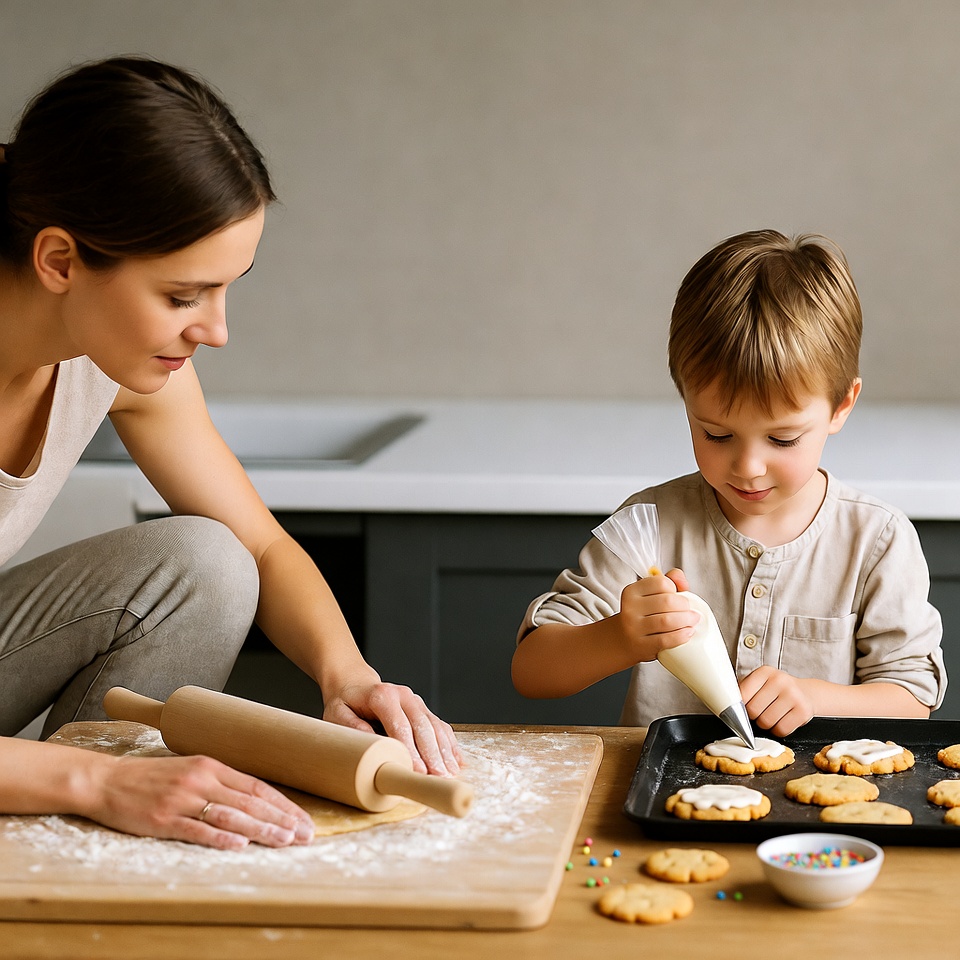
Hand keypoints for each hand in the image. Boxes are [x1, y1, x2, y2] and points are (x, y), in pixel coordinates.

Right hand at [85, 753, 315, 849]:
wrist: (107, 781)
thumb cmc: (151, 778)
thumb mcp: (190, 770)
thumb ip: (219, 783)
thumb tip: (254, 802)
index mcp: (212, 766)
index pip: (257, 786)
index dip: (283, 804)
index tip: (303, 819)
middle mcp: (202, 780)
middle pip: (251, 801)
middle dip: (282, 819)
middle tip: (306, 834)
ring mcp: (183, 799)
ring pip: (231, 815)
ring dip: (261, 829)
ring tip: (285, 840)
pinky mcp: (164, 819)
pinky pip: (197, 829)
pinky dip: (221, 837)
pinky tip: (240, 845)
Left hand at [323, 680, 462, 777]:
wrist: (355, 682)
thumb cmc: (345, 702)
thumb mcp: (337, 714)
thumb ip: (352, 728)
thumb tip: (372, 747)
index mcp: (382, 695)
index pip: (400, 725)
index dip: (411, 750)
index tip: (418, 770)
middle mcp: (403, 695)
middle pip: (423, 726)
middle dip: (432, 754)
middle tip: (439, 777)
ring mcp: (416, 701)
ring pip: (435, 726)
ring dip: (444, 751)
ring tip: (450, 774)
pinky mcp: (423, 709)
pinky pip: (440, 726)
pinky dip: (449, 744)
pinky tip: (456, 761)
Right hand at [617, 568, 698, 661]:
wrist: (622, 640)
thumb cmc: (642, 615)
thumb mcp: (649, 595)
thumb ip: (668, 580)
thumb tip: (683, 582)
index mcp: (632, 591)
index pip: (661, 583)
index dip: (675, 588)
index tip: (677, 596)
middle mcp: (630, 608)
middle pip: (667, 601)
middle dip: (685, 606)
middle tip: (691, 611)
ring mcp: (634, 627)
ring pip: (667, 621)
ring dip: (686, 621)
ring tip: (692, 621)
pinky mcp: (641, 645)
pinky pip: (666, 639)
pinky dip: (681, 635)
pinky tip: (688, 633)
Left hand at [740, 665, 814, 736]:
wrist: (806, 692)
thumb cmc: (776, 689)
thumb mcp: (760, 682)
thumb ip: (744, 690)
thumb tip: (726, 704)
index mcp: (764, 672)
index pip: (742, 694)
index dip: (740, 705)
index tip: (743, 707)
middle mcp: (780, 681)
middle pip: (753, 711)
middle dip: (754, 716)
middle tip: (761, 711)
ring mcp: (793, 695)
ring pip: (766, 722)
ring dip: (766, 724)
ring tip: (772, 715)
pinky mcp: (803, 711)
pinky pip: (781, 730)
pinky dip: (778, 730)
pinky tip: (781, 720)